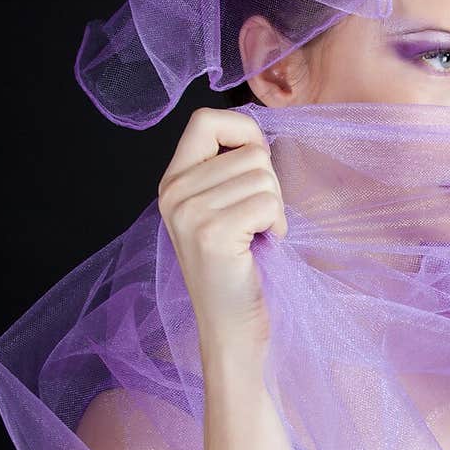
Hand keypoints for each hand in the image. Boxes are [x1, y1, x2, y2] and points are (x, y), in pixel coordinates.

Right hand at [158, 107, 287, 357]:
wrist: (231, 330)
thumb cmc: (238, 268)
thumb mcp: (221, 210)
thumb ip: (228, 170)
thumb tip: (258, 133)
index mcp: (173, 181)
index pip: (206, 119)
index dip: (243, 132)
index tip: (255, 165)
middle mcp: (173, 192)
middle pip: (249, 151)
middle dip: (269, 184)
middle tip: (257, 221)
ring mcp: (189, 212)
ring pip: (263, 176)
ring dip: (274, 208)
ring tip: (256, 237)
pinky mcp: (212, 233)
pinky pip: (267, 202)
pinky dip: (276, 224)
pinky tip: (261, 245)